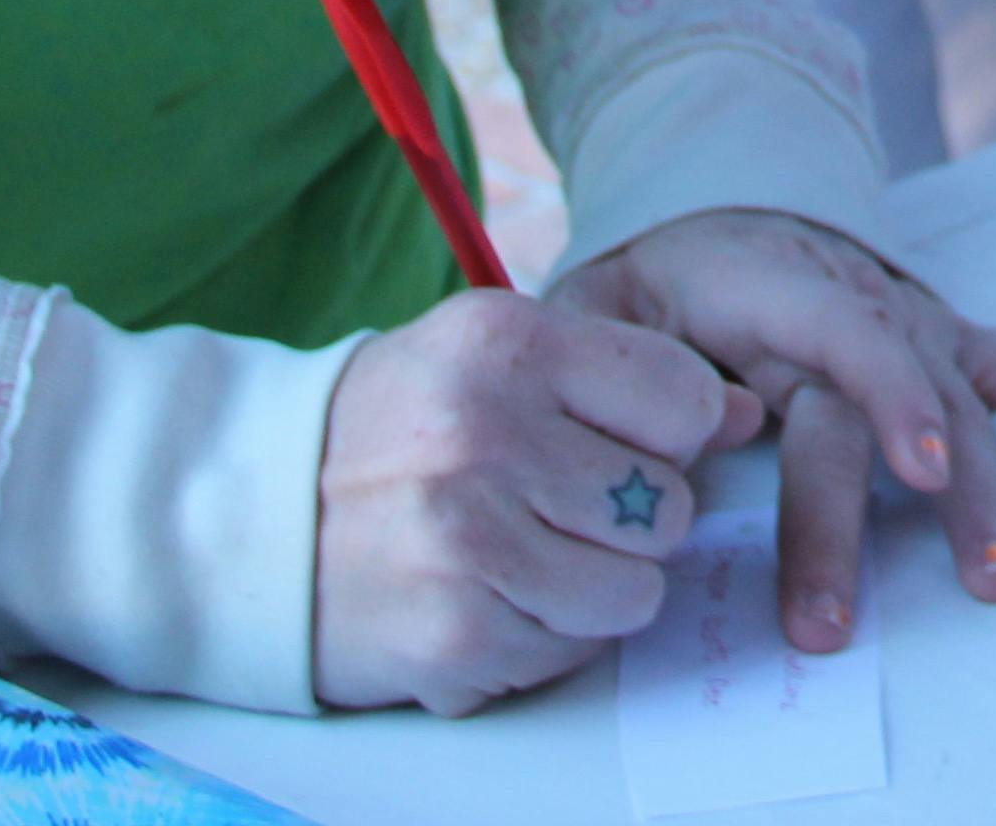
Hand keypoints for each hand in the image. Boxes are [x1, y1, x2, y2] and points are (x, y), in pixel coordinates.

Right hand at [312, 284, 754, 711]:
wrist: (246, 520)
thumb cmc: (394, 429)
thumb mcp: (490, 359)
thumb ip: (623, 375)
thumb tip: (750, 415)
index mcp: (505, 344)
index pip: (683, 399)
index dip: (671, 433)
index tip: (620, 442)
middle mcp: (487, 435)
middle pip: (666, 504)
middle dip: (630, 516)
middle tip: (554, 505)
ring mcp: (469, 541)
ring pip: (636, 591)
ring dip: (595, 586)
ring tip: (523, 555)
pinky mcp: (455, 635)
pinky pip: (573, 650)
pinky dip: (543, 635)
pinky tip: (485, 597)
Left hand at [557, 210, 995, 655]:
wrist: (722, 218)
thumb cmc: (655, 292)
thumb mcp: (600, 305)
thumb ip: (617, 365)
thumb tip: (697, 428)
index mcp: (772, 291)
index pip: (846, 330)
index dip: (891, 395)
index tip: (913, 472)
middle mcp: (862, 307)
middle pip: (880, 410)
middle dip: (863, 521)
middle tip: (836, 626)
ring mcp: (919, 328)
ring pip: (970, 406)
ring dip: (988, 493)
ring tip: (995, 581)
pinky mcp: (954, 349)